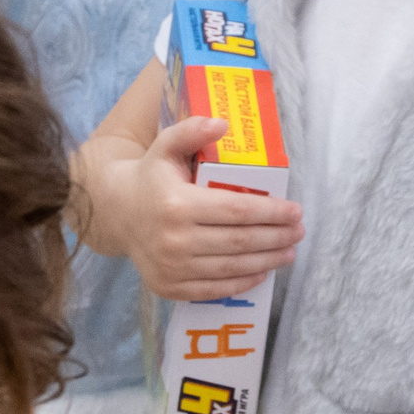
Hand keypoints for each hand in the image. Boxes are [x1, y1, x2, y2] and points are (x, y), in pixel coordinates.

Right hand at [80, 116, 302, 300]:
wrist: (115, 213)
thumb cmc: (150, 177)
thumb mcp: (165, 146)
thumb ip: (192, 131)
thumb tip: (223, 124)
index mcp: (177, 204)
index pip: (237, 211)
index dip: (271, 212)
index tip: (296, 211)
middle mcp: (174, 240)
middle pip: (239, 242)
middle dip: (276, 237)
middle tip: (298, 232)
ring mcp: (171, 268)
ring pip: (231, 267)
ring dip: (266, 261)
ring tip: (289, 252)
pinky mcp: (169, 287)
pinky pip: (214, 289)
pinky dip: (242, 282)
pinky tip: (262, 271)